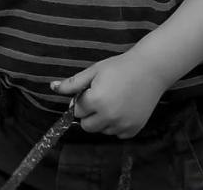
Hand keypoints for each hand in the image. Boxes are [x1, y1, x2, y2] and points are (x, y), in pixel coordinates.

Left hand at [50, 51, 169, 137]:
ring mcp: (124, 124)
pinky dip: (116, 125)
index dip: (81, 100)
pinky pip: (117, 134)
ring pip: (102, 130)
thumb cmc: (119, 67)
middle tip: (99, 98)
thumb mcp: (93, 71)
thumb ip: (72, 84)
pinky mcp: (135, 129)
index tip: (90, 91)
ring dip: (102, 120)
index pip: (76, 110)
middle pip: (86, 125)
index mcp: (96, 101)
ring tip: (112, 102)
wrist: (150, 70)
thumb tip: (52, 87)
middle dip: (88, 113)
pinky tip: (121, 109)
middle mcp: (109, 116)